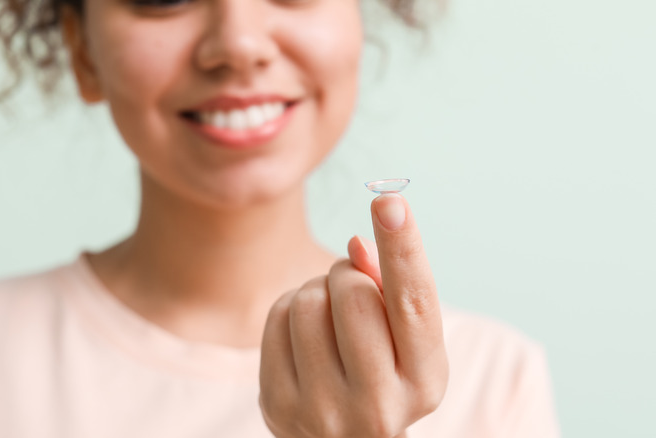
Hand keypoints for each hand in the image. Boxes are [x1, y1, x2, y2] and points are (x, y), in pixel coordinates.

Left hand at [259, 193, 448, 437]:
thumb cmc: (383, 373)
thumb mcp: (404, 339)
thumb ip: (390, 289)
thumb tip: (355, 245)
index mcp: (424, 382)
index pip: (414, 303)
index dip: (403, 247)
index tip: (389, 200)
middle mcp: (379, 406)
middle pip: (351, 291)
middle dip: (349, 274)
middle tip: (352, 288)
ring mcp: (322, 410)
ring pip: (308, 300)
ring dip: (319, 291)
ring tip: (330, 319)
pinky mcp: (278, 405)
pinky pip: (277, 317)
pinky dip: (290, 310)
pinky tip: (305, 336)